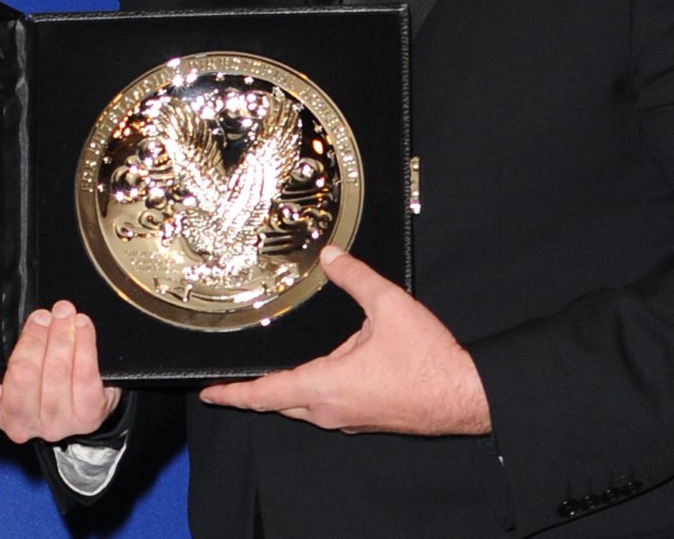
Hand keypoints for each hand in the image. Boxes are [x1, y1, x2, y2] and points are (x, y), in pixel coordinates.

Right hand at [0, 300, 121, 443]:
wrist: (86, 404)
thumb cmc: (46, 377)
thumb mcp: (19, 365)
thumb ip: (12, 350)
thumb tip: (22, 322)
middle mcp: (21, 423)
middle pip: (23, 377)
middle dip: (34, 339)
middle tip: (41, 316)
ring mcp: (54, 424)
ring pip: (56, 372)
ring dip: (62, 336)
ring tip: (64, 313)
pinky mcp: (85, 418)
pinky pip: (85, 376)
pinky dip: (84, 345)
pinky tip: (82, 327)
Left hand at [198, 247, 490, 435]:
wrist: (464, 396)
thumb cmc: (428, 360)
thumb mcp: (388, 306)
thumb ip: (355, 277)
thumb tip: (329, 255)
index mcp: (326, 385)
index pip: (266, 393)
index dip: (233, 393)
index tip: (209, 392)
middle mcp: (330, 410)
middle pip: (280, 403)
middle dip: (254, 391)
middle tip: (231, 379)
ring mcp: (348, 419)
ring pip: (303, 408)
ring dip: (285, 392)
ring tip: (268, 374)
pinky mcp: (364, 419)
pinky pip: (326, 408)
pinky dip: (311, 393)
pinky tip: (318, 374)